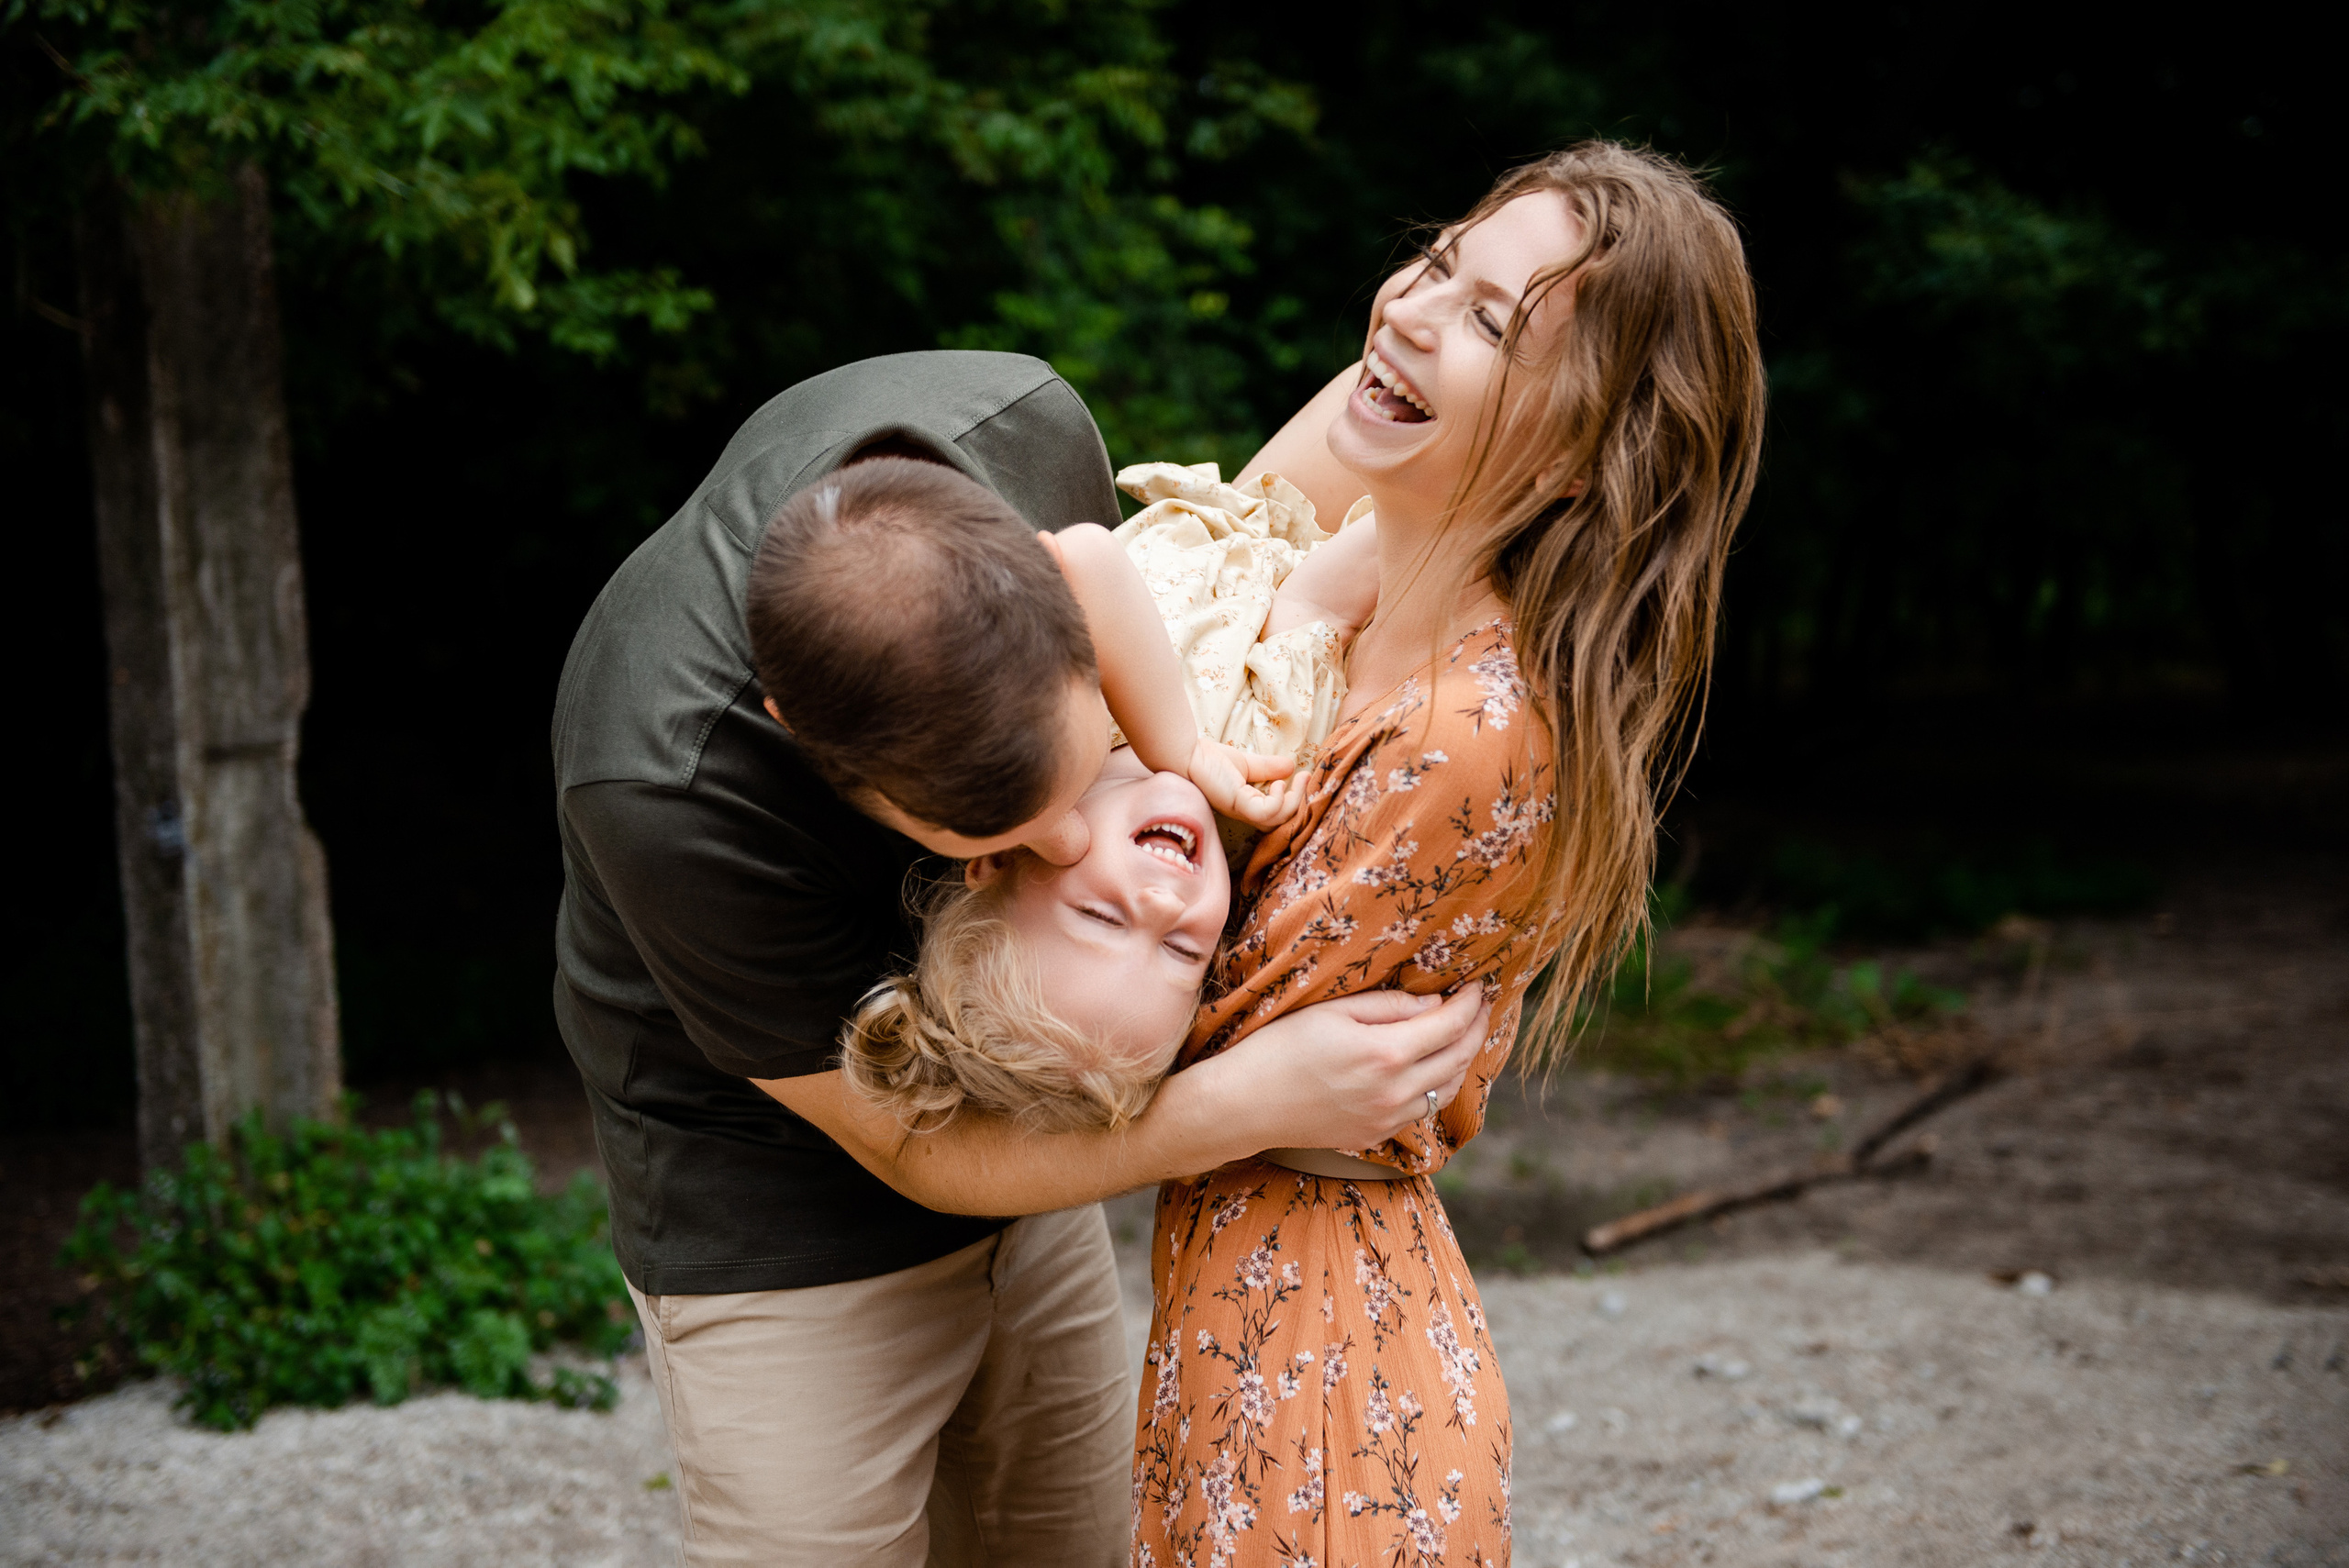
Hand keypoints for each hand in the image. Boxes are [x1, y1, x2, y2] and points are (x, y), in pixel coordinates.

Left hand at [1189, 738, 1301, 828]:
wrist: (1186, 754)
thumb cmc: (1209, 759)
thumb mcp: (1246, 764)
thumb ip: (1267, 768)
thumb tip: (1291, 766)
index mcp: (1248, 805)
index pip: (1277, 814)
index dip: (1294, 800)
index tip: (1305, 777)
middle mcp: (1245, 812)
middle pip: (1281, 821)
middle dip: (1299, 802)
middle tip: (1306, 779)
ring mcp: (1241, 810)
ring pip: (1277, 820)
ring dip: (1293, 801)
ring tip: (1297, 780)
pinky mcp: (1237, 804)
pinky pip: (1266, 813)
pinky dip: (1278, 801)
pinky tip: (1277, 784)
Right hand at [1199, 988, 1492, 1151]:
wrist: (1244, 1105)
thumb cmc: (1279, 1048)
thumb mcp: (1332, 1012)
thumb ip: (1387, 1006)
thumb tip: (1432, 1004)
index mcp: (1386, 1054)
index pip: (1449, 1025)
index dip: (1470, 1003)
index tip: (1478, 986)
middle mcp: (1395, 1092)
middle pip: (1458, 1059)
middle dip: (1476, 1029)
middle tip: (1481, 1007)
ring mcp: (1386, 1119)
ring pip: (1446, 1090)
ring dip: (1461, 1061)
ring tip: (1461, 1036)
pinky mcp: (1373, 1136)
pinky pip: (1420, 1111)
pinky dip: (1434, 1087)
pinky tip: (1427, 1070)